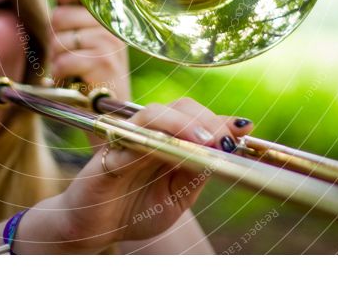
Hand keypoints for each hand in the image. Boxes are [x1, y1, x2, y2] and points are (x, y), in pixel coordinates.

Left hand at [49, 0, 130, 100]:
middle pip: (58, 17)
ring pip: (59, 41)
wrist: (112, 103)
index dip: (60, 2)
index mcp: (107, 8)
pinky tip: (70, 77)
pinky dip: (60, 74)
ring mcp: (109, 41)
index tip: (66, 20)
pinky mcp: (103, 63)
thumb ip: (76, 11)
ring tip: (72, 66)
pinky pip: (63, 62)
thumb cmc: (94, 66)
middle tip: (69, 52)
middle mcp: (110, 21)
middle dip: (55, 39)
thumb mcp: (90, 33)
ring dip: (57, 59)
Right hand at [50, 98, 254, 251]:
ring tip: (206, 141)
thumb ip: (195, 175)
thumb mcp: (176, 199)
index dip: (220, 120)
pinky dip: (153, 138)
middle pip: (179, 106)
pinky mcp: (108, 153)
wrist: (91, 230)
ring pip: (155, 113)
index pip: (196, 119)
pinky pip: (130, 135)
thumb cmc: (132, 212)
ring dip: (184, 123)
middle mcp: (149, 134)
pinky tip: (171, 151)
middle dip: (207, 118)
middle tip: (226, 139)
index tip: (245, 127)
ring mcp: (128, 139)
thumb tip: (224, 151)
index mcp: (167, 142)